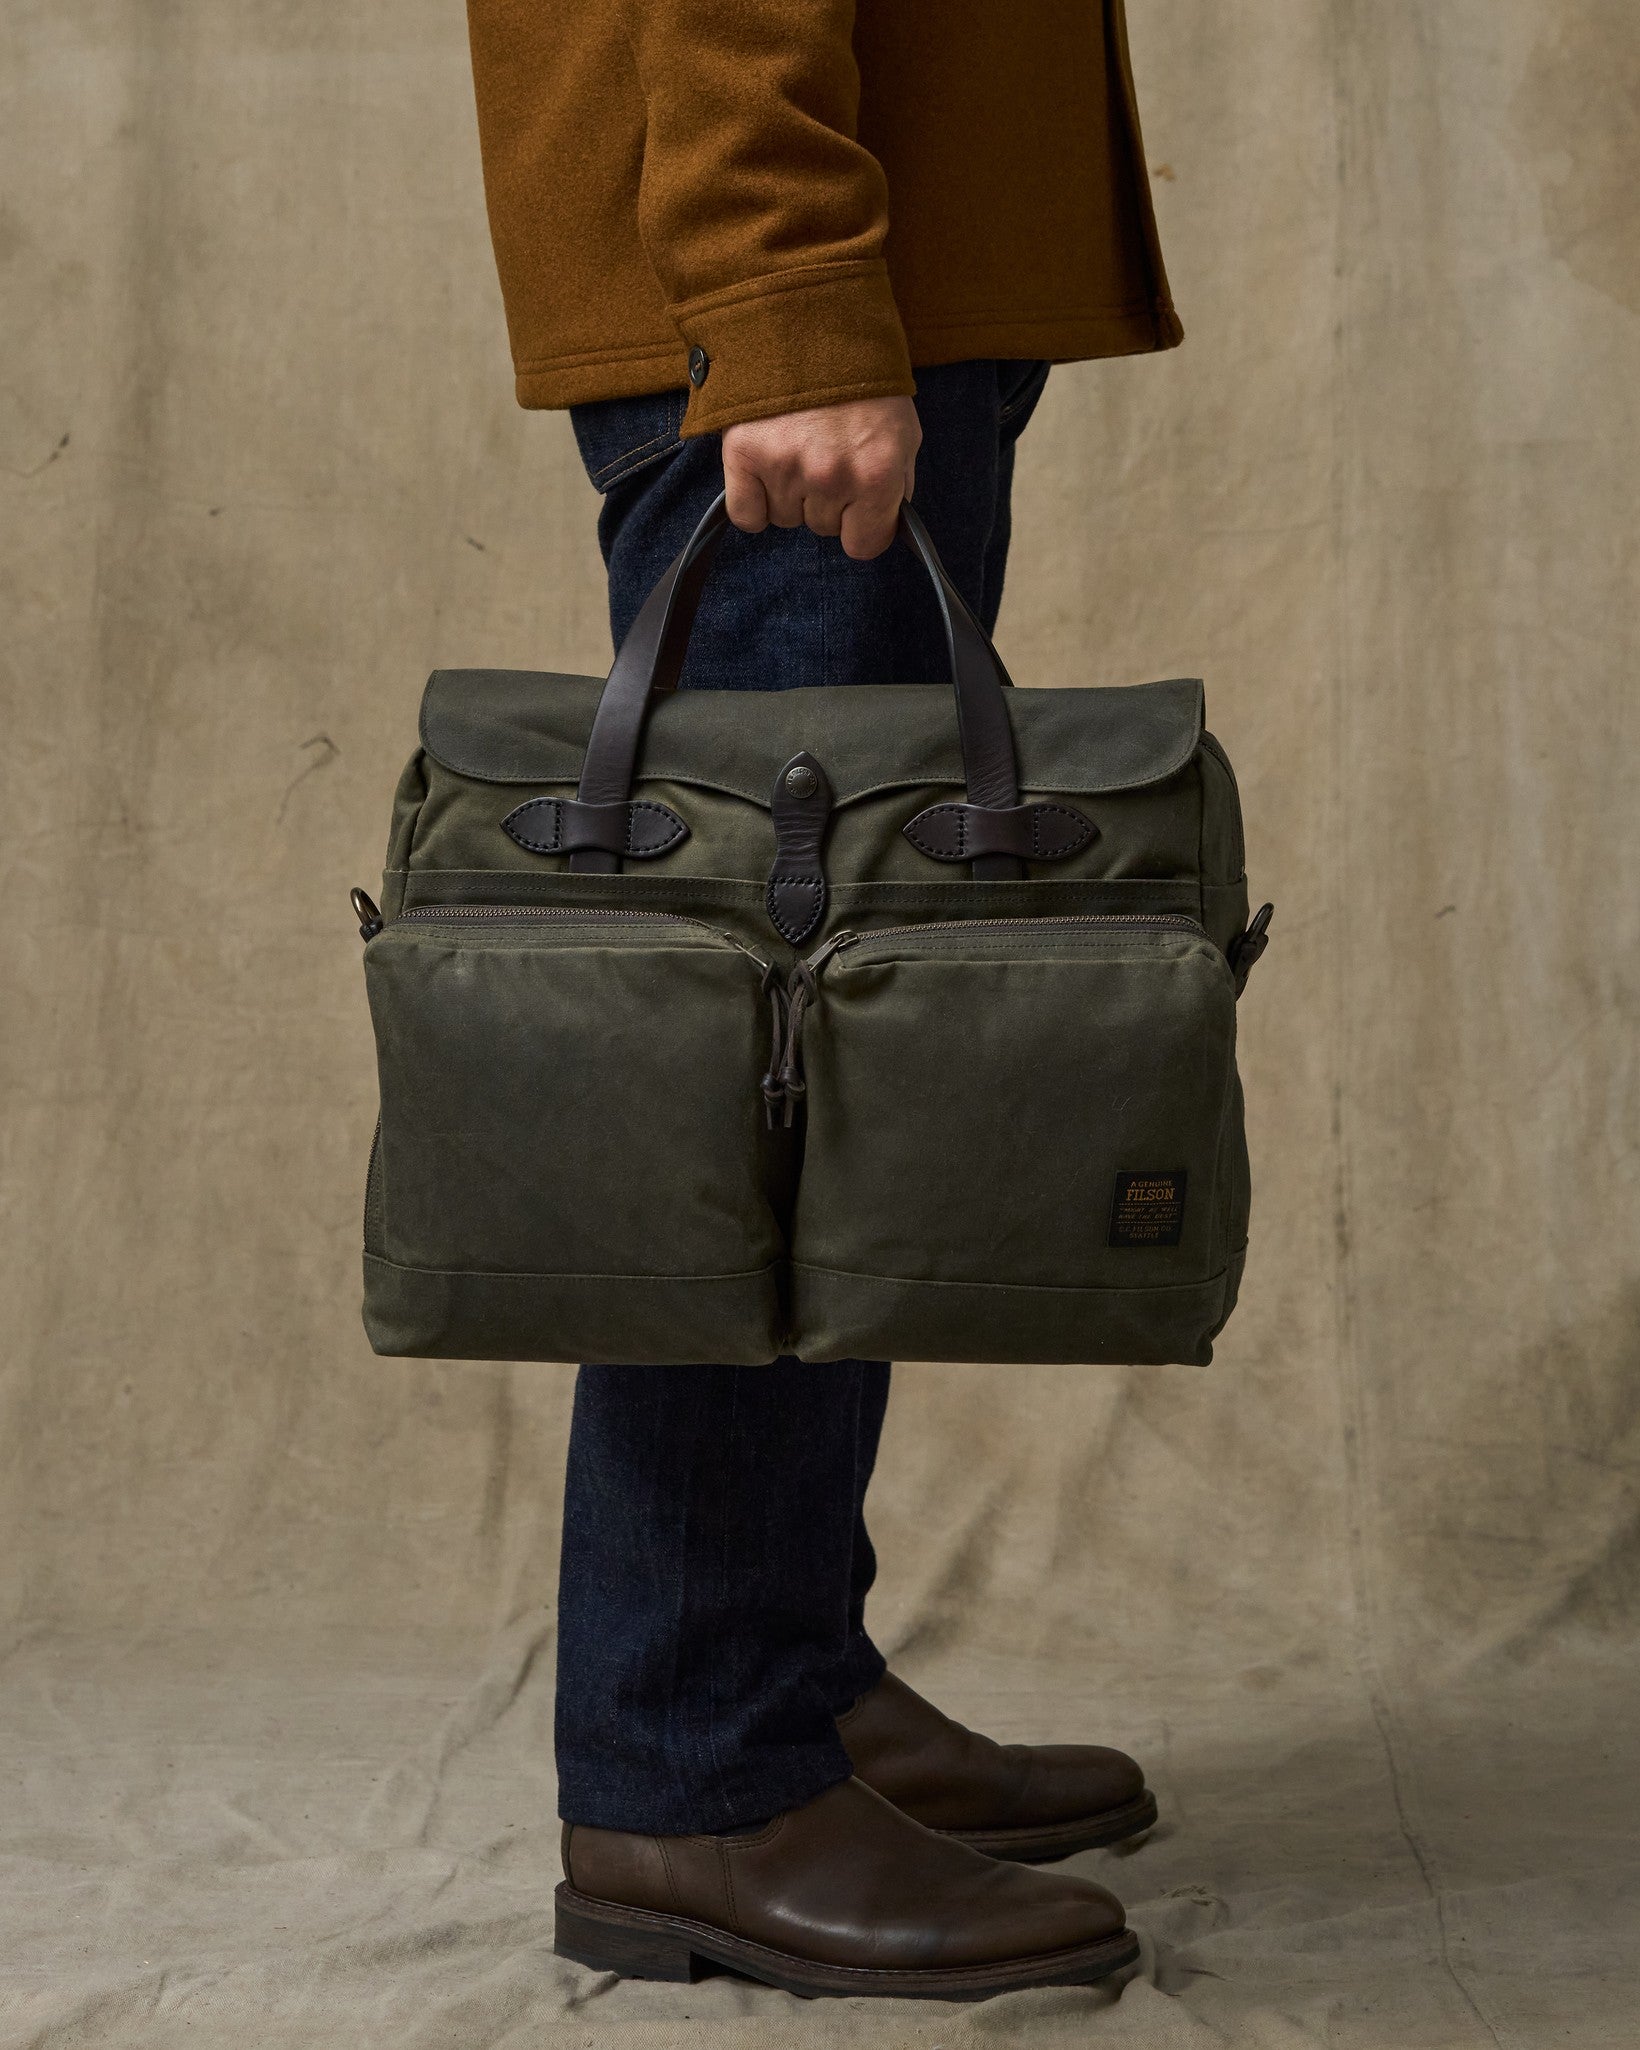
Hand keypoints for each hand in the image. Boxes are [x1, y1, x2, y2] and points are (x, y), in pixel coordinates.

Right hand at [722, 396, 921, 560]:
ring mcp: (785, 467)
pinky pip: (747, 516)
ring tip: (797, 447)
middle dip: (828, 501)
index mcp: (877, 473)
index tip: (859, 508)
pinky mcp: (745, 455)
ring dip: (791, 495)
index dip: (863, 528)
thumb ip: (897, 483)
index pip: (865, 545)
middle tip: (826, 453)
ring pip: (787, 519)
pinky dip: (754, 503)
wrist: (810, 320)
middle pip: (824, 529)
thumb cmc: (863, 379)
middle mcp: (831, 476)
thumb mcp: (903, 430)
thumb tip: (885, 522)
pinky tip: (765, 472)